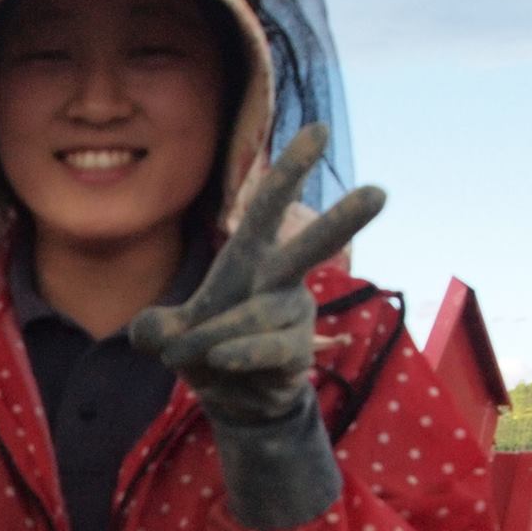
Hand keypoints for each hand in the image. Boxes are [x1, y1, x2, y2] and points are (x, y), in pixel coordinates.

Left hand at [132, 124, 386, 423]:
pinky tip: (221, 363)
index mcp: (249, 258)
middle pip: (311, 247)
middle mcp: (281, 280)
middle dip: (342, 221)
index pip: (268, 210)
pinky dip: (237, 356)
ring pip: (255, 317)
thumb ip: (152, 328)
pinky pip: (267, 349)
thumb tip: (151, 333)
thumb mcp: (165, 335)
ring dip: (212, 338)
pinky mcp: (298, 352)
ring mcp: (295, 316)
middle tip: (380, 192)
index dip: (289, 172)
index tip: (317, 131)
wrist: (229, 399)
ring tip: (192, 354)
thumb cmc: (202, 348)